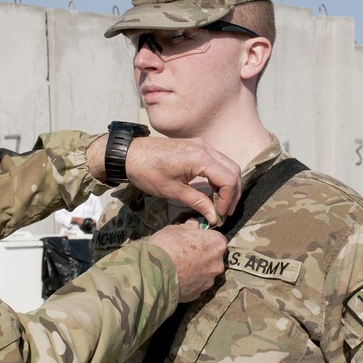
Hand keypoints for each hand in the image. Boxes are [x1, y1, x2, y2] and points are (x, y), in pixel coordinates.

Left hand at [88, 135, 240, 226]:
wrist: (129, 154)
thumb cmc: (147, 171)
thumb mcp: (173, 191)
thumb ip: (197, 202)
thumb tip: (214, 217)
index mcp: (200, 158)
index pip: (228, 179)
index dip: (228, 199)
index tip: (220, 214)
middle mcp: (205, 148)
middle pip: (233, 171)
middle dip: (232, 193)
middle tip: (225, 212)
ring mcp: (202, 145)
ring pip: (227, 165)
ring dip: (227, 185)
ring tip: (219, 204)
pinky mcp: (197, 147)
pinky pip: (217, 162)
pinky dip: (219, 177)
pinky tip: (212, 192)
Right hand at [149, 220, 226, 302]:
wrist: (155, 273)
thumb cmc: (167, 245)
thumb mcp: (176, 229)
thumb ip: (189, 227)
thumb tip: (194, 224)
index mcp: (216, 244)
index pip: (218, 239)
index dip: (206, 239)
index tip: (195, 239)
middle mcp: (218, 263)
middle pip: (214, 257)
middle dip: (204, 255)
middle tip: (187, 254)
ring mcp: (210, 280)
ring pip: (206, 272)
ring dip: (198, 270)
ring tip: (180, 268)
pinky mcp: (199, 294)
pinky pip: (197, 284)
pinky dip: (190, 282)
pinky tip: (178, 279)